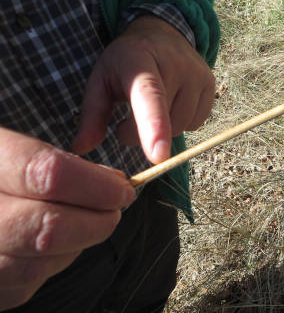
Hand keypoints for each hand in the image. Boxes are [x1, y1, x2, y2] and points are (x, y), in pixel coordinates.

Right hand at [0, 127, 134, 309]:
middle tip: (114, 209)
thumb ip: (51, 161)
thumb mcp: (4, 147)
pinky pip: (21, 286)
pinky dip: (50, 266)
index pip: (48, 174)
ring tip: (84, 223)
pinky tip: (53, 245)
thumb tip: (110, 182)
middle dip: (96, 221)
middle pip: (47, 228)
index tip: (123, 189)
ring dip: (76, 245)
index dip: (96, 185)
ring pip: (36, 265)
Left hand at [72, 16, 215, 163]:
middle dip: (142, 133)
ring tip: (150, 108)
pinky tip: (171, 105)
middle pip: (165, 123)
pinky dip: (182, 122)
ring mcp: (198, 74)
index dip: (154, 127)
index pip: (150, 96)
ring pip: (182, 127)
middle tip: (128, 117)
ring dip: (163, 130)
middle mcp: (175, 64)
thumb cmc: (125, 61)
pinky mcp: (211, 84)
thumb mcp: (101, 80)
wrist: (160, 32)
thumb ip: (91, 115)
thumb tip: (81, 148)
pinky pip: (197, 122)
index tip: (158, 156)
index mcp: (139, 60)